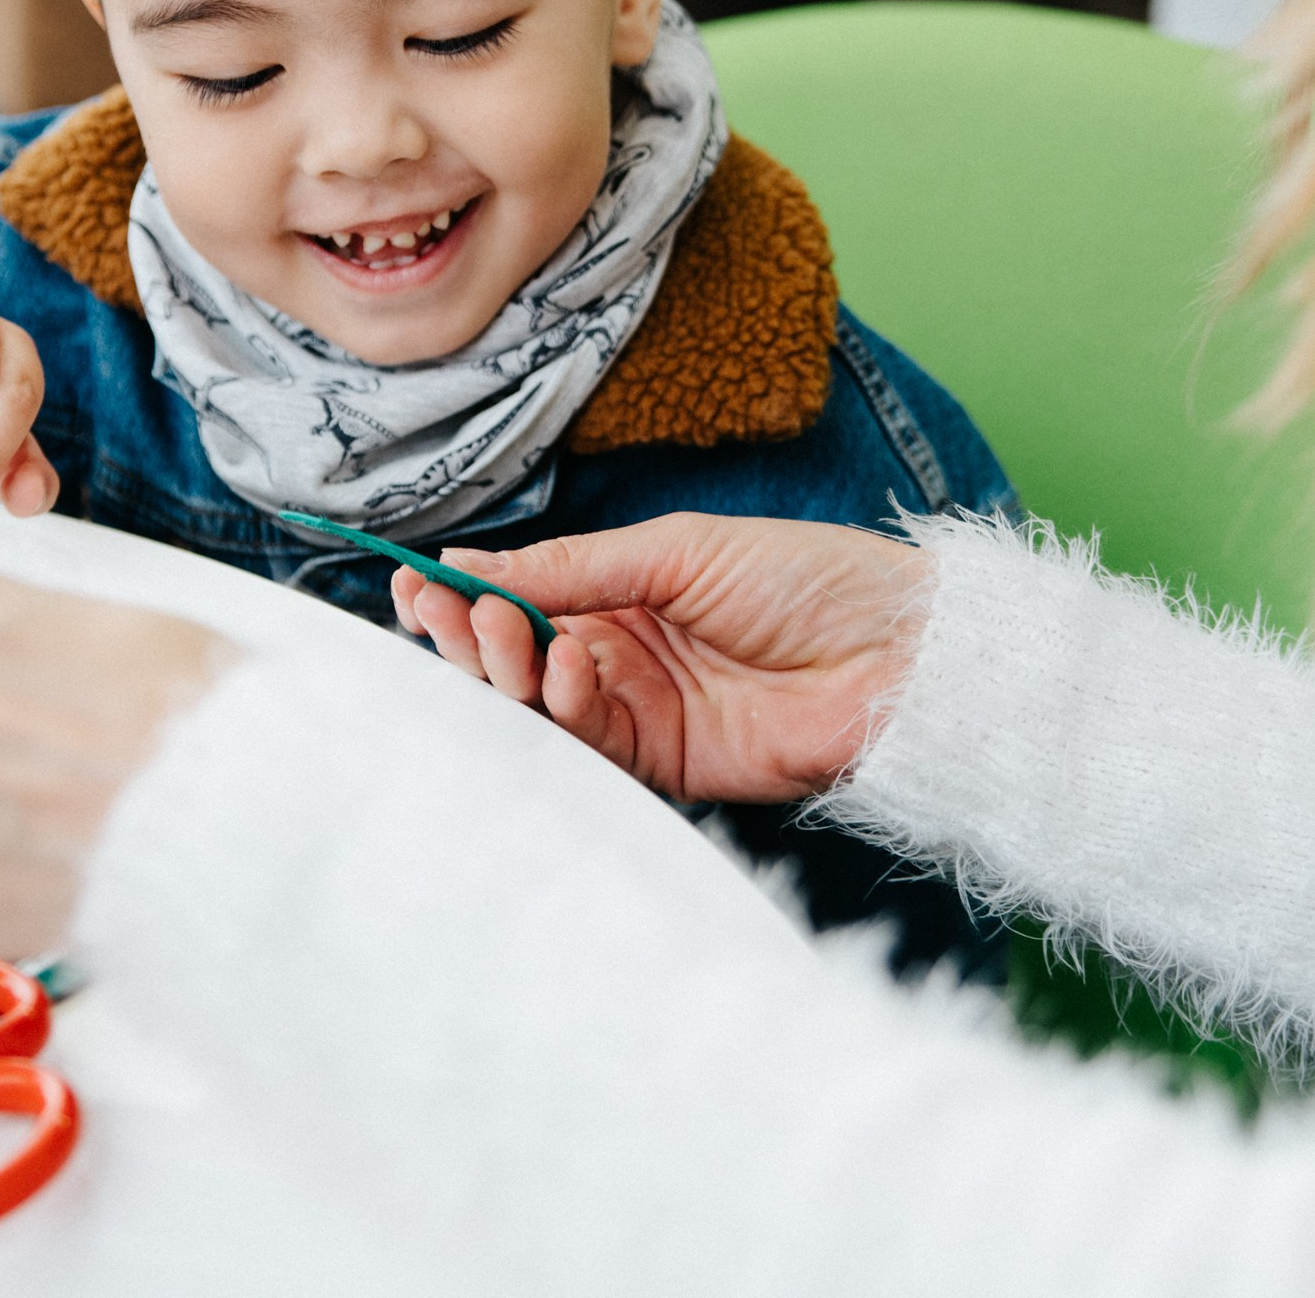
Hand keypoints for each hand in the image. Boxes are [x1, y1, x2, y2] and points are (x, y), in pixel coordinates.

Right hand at [390, 514, 927, 802]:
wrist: (899, 650)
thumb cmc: (807, 577)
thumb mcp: (677, 549)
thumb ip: (572, 567)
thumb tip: (466, 566)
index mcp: (623, 593)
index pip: (521, 600)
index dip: (466, 596)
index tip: (416, 583)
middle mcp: (622, 656)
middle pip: (515, 659)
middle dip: (470, 637)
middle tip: (443, 611)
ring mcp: (641, 712)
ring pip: (539, 707)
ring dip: (508, 672)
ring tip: (502, 633)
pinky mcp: (666, 765)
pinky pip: (590, 747)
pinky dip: (564, 711)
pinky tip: (564, 671)